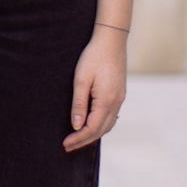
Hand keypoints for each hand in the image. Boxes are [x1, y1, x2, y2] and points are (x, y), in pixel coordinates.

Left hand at [64, 26, 125, 150]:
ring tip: (78, 138)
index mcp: (106, 100)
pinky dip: (101, 125)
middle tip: (68, 146)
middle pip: (101, 130)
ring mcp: (120, 98)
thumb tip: (76, 125)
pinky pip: (112, 116)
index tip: (65, 143)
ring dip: (93, 134)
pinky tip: (92, 124)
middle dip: (84, 140)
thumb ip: (79, 104)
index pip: (92, 128)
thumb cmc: (93, 57)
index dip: (78, 138)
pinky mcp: (120, 93)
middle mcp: (116, 102)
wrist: (111, 40)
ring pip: (108, 125)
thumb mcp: (81, 79)